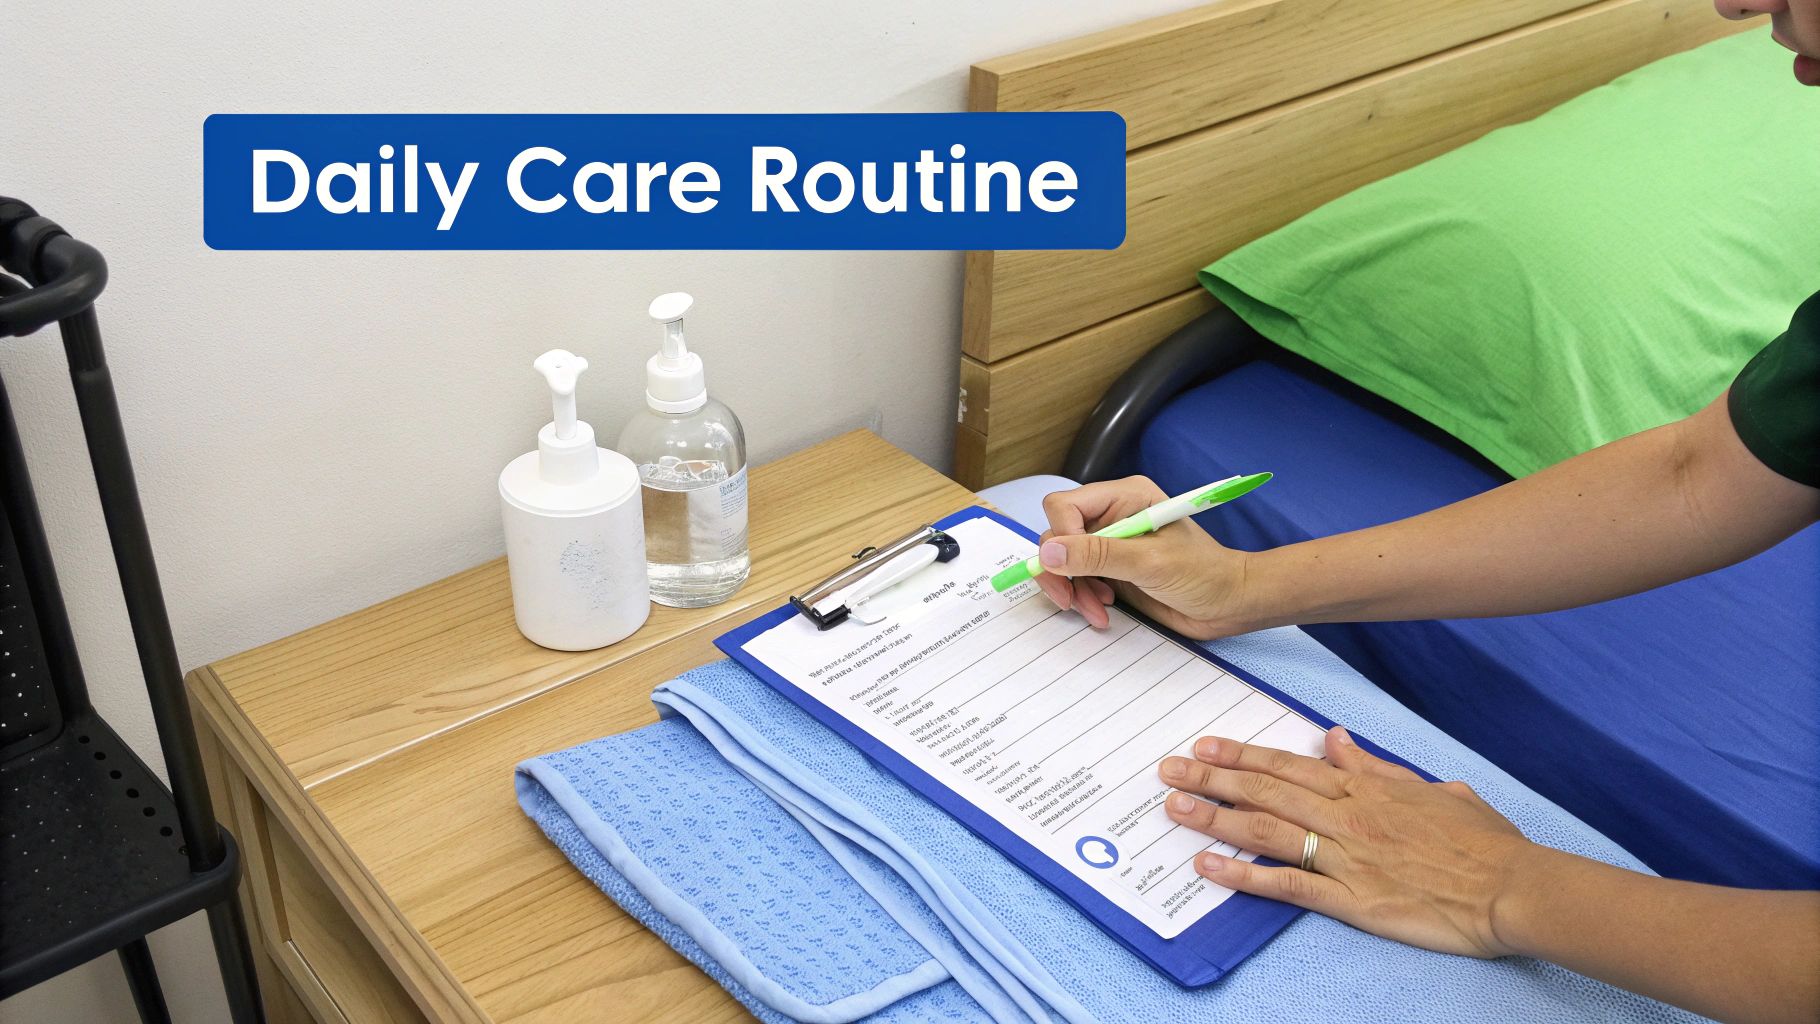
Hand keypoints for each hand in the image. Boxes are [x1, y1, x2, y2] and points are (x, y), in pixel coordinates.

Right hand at [1035, 476, 1252, 637]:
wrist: (1229, 604)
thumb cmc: (1204, 575)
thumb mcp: (1149, 563)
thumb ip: (1098, 556)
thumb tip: (1049, 553)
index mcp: (1125, 497)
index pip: (1065, 506)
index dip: (1061, 537)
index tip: (1071, 568)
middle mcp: (1112, 515)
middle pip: (1058, 534)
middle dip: (1062, 570)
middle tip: (1072, 599)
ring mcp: (1110, 543)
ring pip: (1063, 561)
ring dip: (1072, 589)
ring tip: (1097, 610)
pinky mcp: (1111, 568)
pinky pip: (1077, 579)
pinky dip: (1082, 597)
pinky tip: (1103, 610)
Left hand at [1158, 727, 1538, 958]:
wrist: (1513, 889)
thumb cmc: (1483, 842)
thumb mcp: (1432, 788)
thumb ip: (1376, 766)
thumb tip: (1336, 737)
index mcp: (1368, 789)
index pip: (1290, 766)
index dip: (1243, 755)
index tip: (1205, 746)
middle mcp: (1349, 817)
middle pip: (1266, 792)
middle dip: (1212, 780)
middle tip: (1168, 771)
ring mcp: (1349, 858)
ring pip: (1267, 831)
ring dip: (1216, 818)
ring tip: (1175, 809)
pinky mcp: (1354, 901)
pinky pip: (1288, 885)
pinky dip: (1245, 876)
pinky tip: (1209, 868)